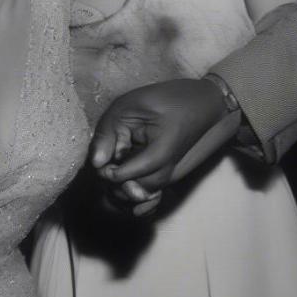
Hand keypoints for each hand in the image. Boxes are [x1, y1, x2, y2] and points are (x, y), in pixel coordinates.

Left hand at [90, 78, 230, 196]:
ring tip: (113, 167)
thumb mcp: (130, 105)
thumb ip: (109, 131)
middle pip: (133, 192)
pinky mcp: (165, 174)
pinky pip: (151, 197)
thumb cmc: (165, 98)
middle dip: (113, 182)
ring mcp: (167, 175)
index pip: (127, 178)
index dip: (108, 172)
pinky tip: (126, 187)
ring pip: (140, 197)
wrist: (200, 102)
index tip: (101, 159)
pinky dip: (136, 196)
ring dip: (121, 188)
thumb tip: (95, 163)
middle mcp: (165, 171)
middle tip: (105, 162)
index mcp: (159, 154)